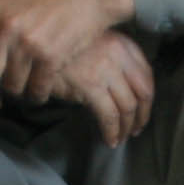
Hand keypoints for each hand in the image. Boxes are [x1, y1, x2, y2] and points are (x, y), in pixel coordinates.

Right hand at [48, 31, 156, 146]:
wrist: (36, 45)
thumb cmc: (62, 48)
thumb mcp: (94, 45)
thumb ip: (112, 61)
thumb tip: (121, 90)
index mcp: (122, 44)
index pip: (147, 75)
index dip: (147, 98)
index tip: (143, 110)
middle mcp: (119, 55)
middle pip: (143, 92)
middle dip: (142, 116)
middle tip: (136, 129)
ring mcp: (105, 70)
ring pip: (128, 107)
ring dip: (127, 127)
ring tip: (121, 137)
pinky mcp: (90, 85)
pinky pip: (109, 116)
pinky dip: (112, 132)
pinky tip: (110, 140)